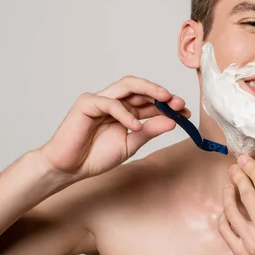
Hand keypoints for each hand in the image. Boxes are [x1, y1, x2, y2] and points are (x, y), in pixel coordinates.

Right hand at [39, 76, 188, 180]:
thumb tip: (172, 122)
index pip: (150, 101)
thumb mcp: (130, 145)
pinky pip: (110, 103)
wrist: (69, 168)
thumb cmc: (95, 156)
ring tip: (165, 100)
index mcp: (125, 111)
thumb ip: (149, 132)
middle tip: (179, 102)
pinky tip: (136, 126)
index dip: (168, 104)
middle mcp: (115, 101)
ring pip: (127, 85)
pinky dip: (125, 113)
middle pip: (141, 89)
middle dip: (162, 94)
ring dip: (148, 90)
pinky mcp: (86, 103)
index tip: (186, 112)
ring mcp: (100, 99)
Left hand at [218, 154, 254, 254]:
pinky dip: (223, 217)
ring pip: (231, 211)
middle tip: (233, 166)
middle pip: (245, 193)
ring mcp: (251, 242)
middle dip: (238, 176)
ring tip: (228, 186)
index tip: (245, 159)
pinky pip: (226, 231)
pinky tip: (226, 211)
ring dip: (228, 194)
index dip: (252, 169)